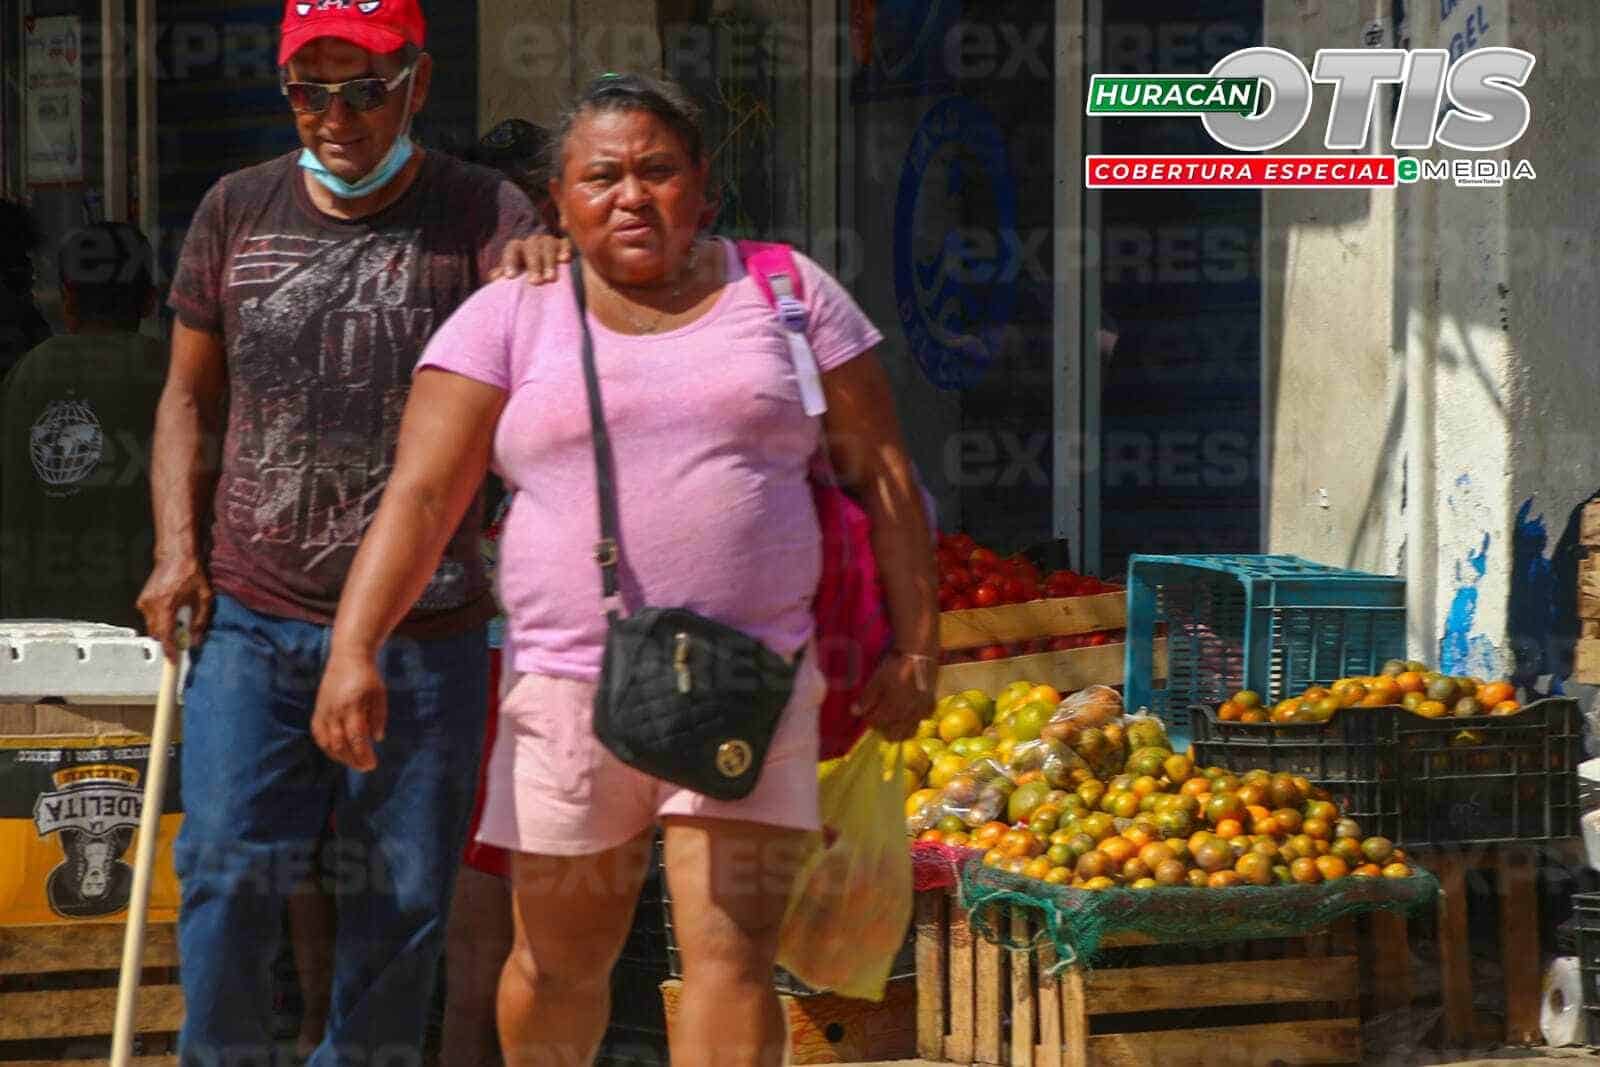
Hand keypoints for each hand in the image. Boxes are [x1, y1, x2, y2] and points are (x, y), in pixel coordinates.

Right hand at [137, 556, 212, 661]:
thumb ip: (200, 622)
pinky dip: (160, 619)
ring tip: (180, 618)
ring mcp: (144, 602)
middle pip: (157, 635)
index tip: (173, 661)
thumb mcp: (204, 598)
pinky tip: (172, 610)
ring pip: (153, 627)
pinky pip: (150, 617)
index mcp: (166, 607)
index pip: (165, 637)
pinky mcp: (142, 599)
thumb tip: (195, 641)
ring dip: (165, 628)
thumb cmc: (191, 574)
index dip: (170, 651)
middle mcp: (151, 606)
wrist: (176, 555)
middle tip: (183, 638)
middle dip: (169, 640)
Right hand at [312, 649, 387, 772]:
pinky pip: (318, 734)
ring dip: (340, 757)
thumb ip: (378, 717)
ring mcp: (324, 711)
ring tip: (354, 762)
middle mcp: (335, 710)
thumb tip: (377, 739)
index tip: (372, 764)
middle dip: (353, 759)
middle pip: (340, 743)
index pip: (356, 738)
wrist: (347, 657)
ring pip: (327, 742)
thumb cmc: (368, 676)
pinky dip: (327, 747)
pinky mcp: (318, 710)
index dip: (363, 754)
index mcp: (352, 705)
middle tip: (366, 767)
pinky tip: (338, 753)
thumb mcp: (380, 694)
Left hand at [492, 233, 571, 283]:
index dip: (510, 261)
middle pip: (531, 248)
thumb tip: (494, 277)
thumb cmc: (526, 277)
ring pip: (547, 246)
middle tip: (535, 282)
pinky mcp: (563, 245)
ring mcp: (549, 242)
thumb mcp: (514, 276)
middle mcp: (532, 242)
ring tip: (550, 279)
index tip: (510, 277)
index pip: (511, 249)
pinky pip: (564, 244)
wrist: (547, 274)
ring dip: (549, 262)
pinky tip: (564, 260)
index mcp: (518, 248)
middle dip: (533, 265)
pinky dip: (564, 250)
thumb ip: (503, 276)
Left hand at [852, 651, 935, 741]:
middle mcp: (909, 714)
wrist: (919, 654)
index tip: (865, 713)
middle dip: (883, 729)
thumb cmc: (895, 666)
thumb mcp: (877, 679)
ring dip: (898, 730)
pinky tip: (906, 714)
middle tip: (878, 718)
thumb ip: (866, 698)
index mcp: (894, 708)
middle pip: (894, 734)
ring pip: (908, 732)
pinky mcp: (930, 706)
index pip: (877, 723)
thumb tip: (855, 712)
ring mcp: (921, 712)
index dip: (869, 719)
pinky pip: (919, 722)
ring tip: (891, 720)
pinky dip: (911, 722)